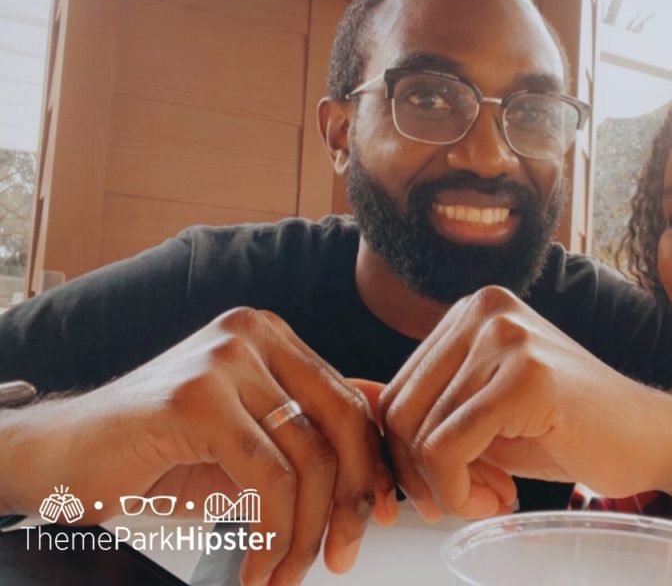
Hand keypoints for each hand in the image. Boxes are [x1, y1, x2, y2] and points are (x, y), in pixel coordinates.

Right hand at [4, 307, 396, 585]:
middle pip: (341, 423)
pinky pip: (267, 476)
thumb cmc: (154, 454)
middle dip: (350, 500)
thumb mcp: (250, 445)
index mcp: (271, 338)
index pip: (349, 402)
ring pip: (307, 457)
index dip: (373, 464)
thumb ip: (310, 437)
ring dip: (304, 532)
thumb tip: (385, 449)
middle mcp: (252, 336)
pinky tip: (257, 563)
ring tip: (286, 572)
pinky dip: (272, 532)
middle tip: (343, 554)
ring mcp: (223, 362)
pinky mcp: (195, 399)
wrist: (58, 459)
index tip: (380, 514)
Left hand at [379, 286, 671, 519]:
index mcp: (469, 312)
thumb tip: (353, 417)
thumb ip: (427, 411)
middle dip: (419, 475)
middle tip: (464, 503)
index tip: (440, 489)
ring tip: (491, 499)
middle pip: (399, 410)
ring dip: (446, 488)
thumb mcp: (483, 416)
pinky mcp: (527, 374)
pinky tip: (500, 498)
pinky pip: (447, 447)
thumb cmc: (567, 430)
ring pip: (419, 432)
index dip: (406, 455)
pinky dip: (459, 489)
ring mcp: (506, 336)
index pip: (395, 391)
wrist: (651, 438)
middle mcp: (483, 310)